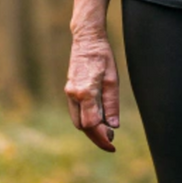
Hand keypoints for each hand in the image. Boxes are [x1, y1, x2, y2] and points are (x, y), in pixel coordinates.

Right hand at [65, 30, 119, 152]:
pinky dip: (85, 119)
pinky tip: (97, 119)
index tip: (112, 144)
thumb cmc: (102, 57)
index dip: (102, 137)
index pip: (91, 124)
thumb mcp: (112, 80)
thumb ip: (111, 104)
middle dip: (96, 136)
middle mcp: (73, 94)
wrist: (86, 39)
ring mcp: (69, 92)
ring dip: (90, 129)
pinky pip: (75, 112)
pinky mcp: (69, 90)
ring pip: (77, 121)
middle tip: (111, 139)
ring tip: (106, 131)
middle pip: (82, 126)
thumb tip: (113, 126)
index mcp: (85, 92)